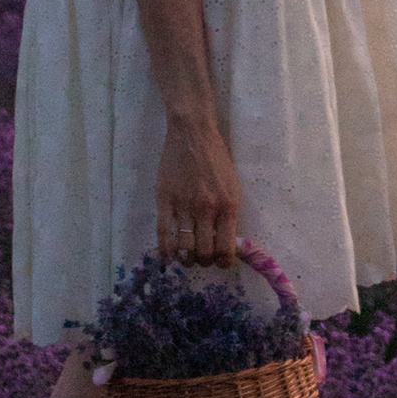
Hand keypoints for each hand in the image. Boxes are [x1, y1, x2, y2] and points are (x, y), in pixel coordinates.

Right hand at [156, 110, 241, 263]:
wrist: (193, 134)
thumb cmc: (217, 158)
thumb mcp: (233, 186)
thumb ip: (229, 213)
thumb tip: (226, 241)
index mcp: (228, 205)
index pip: (226, 247)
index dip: (223, 262)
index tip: (220, 263)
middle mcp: (207, 209)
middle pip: (204, 252)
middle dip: (204, 262)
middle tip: (202, 260)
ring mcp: (184, 205)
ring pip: (184, 246)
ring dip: (186, 259)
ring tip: (186, 258)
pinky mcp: (165, 200)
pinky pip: (163, 232)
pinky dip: (165, 250)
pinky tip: (167, 256)